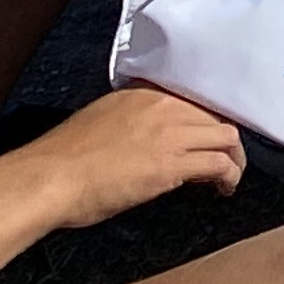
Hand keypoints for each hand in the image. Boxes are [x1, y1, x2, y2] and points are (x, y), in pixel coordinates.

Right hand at [15, 84, 245, 228]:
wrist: (48, 178)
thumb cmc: (64, 158)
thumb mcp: (104, 119)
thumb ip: (134, 119)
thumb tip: (149, 135)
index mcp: (145, 93)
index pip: (197, 95)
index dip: (210, 116)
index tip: (211, 134)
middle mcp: (163, 106)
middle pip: (217, 113)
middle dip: (227, 137)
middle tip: (224, 158)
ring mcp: (170, 133)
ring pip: (226, 136)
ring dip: (234, 158)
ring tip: (229, 177)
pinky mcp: (171, 164)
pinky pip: (218, 164)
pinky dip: (229, 176)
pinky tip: (223, 190)